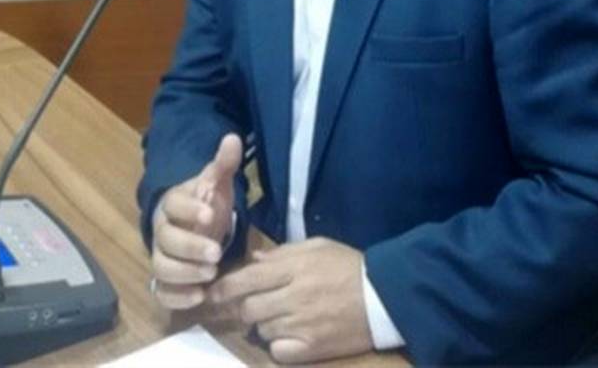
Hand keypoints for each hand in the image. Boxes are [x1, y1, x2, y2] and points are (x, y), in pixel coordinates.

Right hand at [149, 134, 241, 309]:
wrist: (194, 224)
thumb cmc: (205, 203)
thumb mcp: (217, 182)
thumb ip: (223, 164)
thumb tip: (232, 138)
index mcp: (174, 203)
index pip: (174, 204)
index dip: (189, 210)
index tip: (209, 215)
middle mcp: (163, 231)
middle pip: (166, 240)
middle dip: (189, 247)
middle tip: (216, 253)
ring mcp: (162, 256)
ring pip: (161, 268)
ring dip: (184, 273)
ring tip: (211, 274)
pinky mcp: (166, 280)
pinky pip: (162, 292)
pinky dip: (176, 297)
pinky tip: (198, 297)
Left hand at [209, 237, 372, 362]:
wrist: (385, 297)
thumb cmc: (349, 265)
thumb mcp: (317, 247)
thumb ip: (282, 253)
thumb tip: (253, 261)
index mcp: (293, 268)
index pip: (247, 279)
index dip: (224, 288)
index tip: (212, 293)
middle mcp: (293, 296)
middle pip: (249, 308)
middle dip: (244, 307)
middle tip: (251, 305)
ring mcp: (301, 325)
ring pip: (261, 329)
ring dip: (263, 324)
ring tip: (279, 317)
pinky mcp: (311, 348)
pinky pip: (278, 351)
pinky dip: (278, 345)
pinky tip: (288, 336)